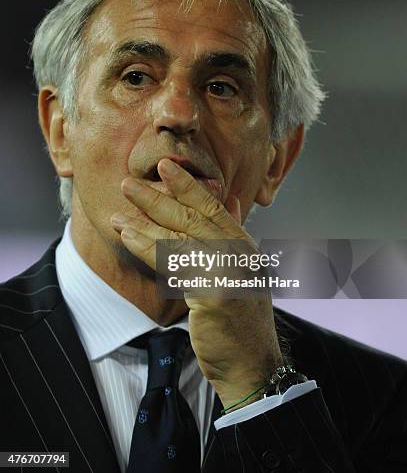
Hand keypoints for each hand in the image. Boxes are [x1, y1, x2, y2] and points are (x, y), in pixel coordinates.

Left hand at [111, 158, 282, 409]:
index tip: (166, 167)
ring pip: (179, 239)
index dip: (188, 186)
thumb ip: (233, 234)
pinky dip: (148, 248)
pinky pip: (173, 265)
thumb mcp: (243, 270)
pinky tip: (128, 237)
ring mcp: (229, 271)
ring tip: (117, 212)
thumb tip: (230, 200)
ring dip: (144, 222)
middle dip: (158, 198)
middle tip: (129, 183)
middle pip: (193, 218)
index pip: (214, 207)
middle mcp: (239, 253)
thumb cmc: (241, 319)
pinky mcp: (214, 293)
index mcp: (244, 245)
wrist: (252, 364)